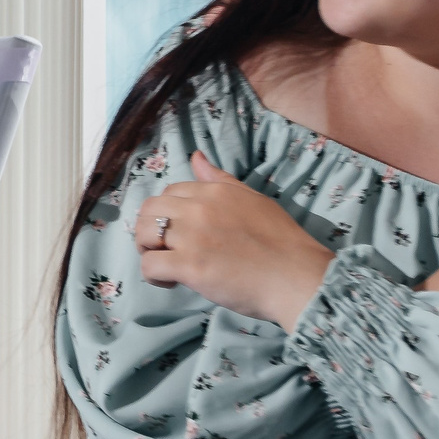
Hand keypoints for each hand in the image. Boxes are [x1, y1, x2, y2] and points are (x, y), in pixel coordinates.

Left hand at [133, 151, 334, 327]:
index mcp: (214, 191)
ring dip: (147, 251)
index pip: (170, 192)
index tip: (181, 233)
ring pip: (142, 234)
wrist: (297, 277)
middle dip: (150, 229)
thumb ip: (221, 179)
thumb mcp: (254, 200)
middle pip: (149, 209)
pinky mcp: (189, 266)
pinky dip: (153, 276)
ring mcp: (192, 237)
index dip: (169, 214)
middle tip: (166, 250)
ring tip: (166, 266)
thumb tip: (196, 156)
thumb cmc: (282, 243)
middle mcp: (199, 209)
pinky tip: (171, 282)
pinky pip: (149, 265)